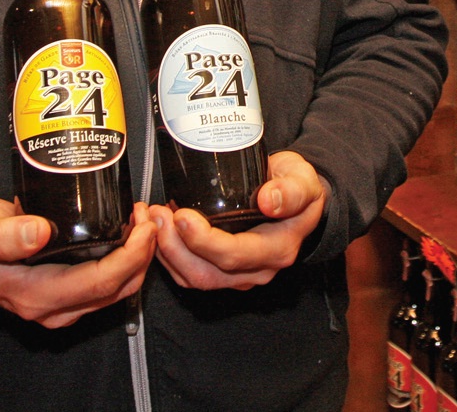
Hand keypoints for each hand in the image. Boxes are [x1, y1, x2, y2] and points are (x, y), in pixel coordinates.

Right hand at [0, 197, 156, 327]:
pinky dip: (127, 262)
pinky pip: (108, 285)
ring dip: (139, 258)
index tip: (144, 225)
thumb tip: (39, 233)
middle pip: (117, 289)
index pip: (100, 282)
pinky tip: (130, 234)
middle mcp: (54, 308)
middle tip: (150, 216)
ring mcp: (62, 306)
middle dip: (143, 253)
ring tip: (143, 221)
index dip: (131, 256)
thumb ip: (6, 235)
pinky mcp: (67, 295)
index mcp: (37, 295)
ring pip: (117, 290)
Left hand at [148, 151, 328, 290]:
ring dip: (166, 252)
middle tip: (158, 214)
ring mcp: (239, 275)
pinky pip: (189, 273)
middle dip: (175, 247)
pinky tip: (158, 230)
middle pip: (206, 274)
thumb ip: (291, 190)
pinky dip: (168, 255)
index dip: (204, 241)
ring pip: (193, 277)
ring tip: (153, 218)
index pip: (234, 256)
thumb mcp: (303, 179)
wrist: (297, 197)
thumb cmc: (299, 187)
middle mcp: (257, 270)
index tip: (182, 216)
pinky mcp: (222, 271)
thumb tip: (268, 200)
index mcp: (277, 249)